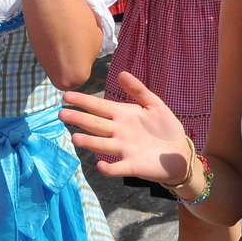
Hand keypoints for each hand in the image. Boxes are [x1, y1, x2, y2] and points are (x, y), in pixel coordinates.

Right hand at [60, 72, 192, 185]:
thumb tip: (121, 72)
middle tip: (61, 114)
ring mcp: (124, 149)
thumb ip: (138, 90)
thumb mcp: (154, 104)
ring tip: (75, 138)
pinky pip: (119, 167)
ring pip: (103, 144)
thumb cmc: (165, 127)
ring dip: (90, 142)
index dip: (83, 101)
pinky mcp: (133, 166)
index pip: (99, 107)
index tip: (66, 96)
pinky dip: (109, 168)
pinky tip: (100, 165)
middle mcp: (119, 132)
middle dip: (79, 119)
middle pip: (95, 124)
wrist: (180, 152)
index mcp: (123, 115)